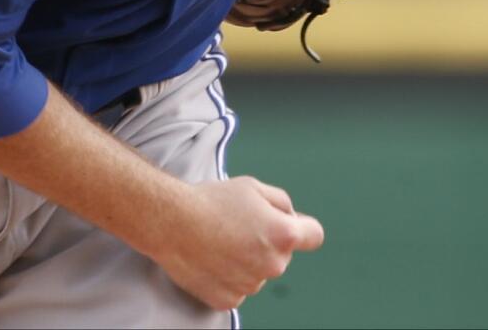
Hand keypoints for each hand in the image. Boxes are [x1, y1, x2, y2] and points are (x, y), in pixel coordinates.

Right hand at [152, 176, 324, 310]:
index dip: (304, 228)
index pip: (314, 236)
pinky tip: (214, 258)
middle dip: (268, 242)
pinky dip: (229, 276)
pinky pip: (238, 288)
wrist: (173, 223)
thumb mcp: (254, 187)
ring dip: (247, 260)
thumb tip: (290, 216)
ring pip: (259, 272)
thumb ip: (281, 202)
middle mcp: (272, 264)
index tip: (294, 227)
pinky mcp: (229, 299)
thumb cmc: (212, 201)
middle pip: (282, 254)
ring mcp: (251, 285)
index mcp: (283, 234)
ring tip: (222, 240)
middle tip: (241, 226)